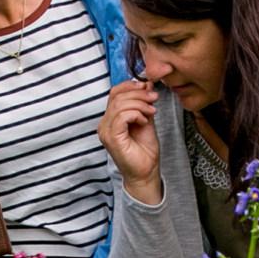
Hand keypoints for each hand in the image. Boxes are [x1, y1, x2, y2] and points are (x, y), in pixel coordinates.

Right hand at [98, 78, 161, 202]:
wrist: (146, 172)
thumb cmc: (144, 151)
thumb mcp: (146, 120)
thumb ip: (143, 103)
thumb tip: (146, 85)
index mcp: (110, 119)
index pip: (115, 92)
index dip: (131, 86)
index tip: (147, 87)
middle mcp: (104, 124)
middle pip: (117, 96)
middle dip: (139, 94)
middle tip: (154, 98)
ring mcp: (106, 131)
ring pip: (120, 105)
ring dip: (140, 104)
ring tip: (152, 111)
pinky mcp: (112, 138)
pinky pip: (122, 116)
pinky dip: (136, 114)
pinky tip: (144, 121)